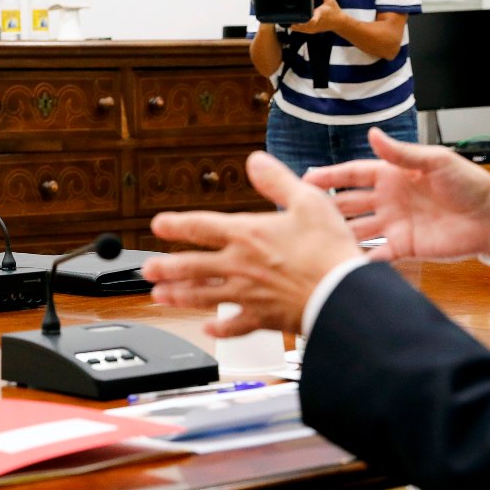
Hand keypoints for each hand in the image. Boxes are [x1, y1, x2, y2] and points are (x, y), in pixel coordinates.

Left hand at [142, 151, 362, 336]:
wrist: (342, 294)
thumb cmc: (328, 249)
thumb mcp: (307, 201)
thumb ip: (277, 181)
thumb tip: (255, 160)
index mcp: (247, 235)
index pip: (201, 227)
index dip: (176, 225)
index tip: (158, 225)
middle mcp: (239, 266)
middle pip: (192, 266)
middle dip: (166, 267)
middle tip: (146, 270)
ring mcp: (247, 295)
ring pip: (203, 296)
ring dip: (179, 296)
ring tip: (160, 297)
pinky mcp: (262, 318)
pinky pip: (234, 326)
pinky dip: (219, 329)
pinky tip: (208, 328)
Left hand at [287, 0, 343, 34]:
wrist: (340, 22)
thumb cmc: (335, 12)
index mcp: (317, 15)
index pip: (309, 19)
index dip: (301, 18)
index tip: (296, 16)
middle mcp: (314, 24)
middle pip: (298, 25)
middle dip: (292, 19)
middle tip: (288, 13)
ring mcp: (312, 29)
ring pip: (298, 29)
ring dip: (293, 24)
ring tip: (289, 17)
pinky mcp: (312, 31)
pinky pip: (301, 31)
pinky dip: (296, 27)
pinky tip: (293, 22)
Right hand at [302, 127, 489, 261]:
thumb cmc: (469, 184)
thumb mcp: (436, 161)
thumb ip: (402, 154)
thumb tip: (372, 134)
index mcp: (392, 175)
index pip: (353, 174)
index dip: (330, 176)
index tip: (305, 179)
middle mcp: (388, 199)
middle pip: (348, 202)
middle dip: (325, 206)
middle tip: (298, 212)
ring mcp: (393, 224)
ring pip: (357, 228)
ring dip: (338, 233)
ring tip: (313, 239)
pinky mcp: (404, 247)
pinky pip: (376, 253)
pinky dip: (360, 257)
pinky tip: (342, 262)